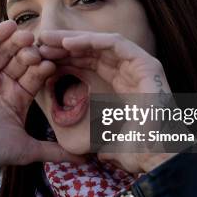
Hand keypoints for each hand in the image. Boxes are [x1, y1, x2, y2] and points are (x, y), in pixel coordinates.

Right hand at [0, 20, 82, 175]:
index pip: (35, 76)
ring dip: (16, 42)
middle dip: (32, 52)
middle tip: (43, 46)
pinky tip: (6, 27)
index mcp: (17, 97)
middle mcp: (2, 83)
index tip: (57, 61)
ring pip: (3, 52)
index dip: (45, 68)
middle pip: (20, 61)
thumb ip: (54, 151)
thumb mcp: (25, 150)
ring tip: (28, 34)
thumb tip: (85, 159)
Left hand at [38, 30, 175, 173]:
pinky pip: (116, 43)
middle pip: (91, 50)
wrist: (157, 157)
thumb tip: (86, 150)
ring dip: (73, 39)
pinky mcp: (148, 64)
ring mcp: (140, 67)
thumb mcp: (101, 138)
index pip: (86, 64)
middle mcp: (128, 72)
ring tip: (48, 39)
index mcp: (117, 84)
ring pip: (101, 43)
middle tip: (38, 41)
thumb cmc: (133, 151)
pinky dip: (92, 41)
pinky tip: (68, 43)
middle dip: (64, 45)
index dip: (63, 58)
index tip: (39, 57)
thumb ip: (93, 136)